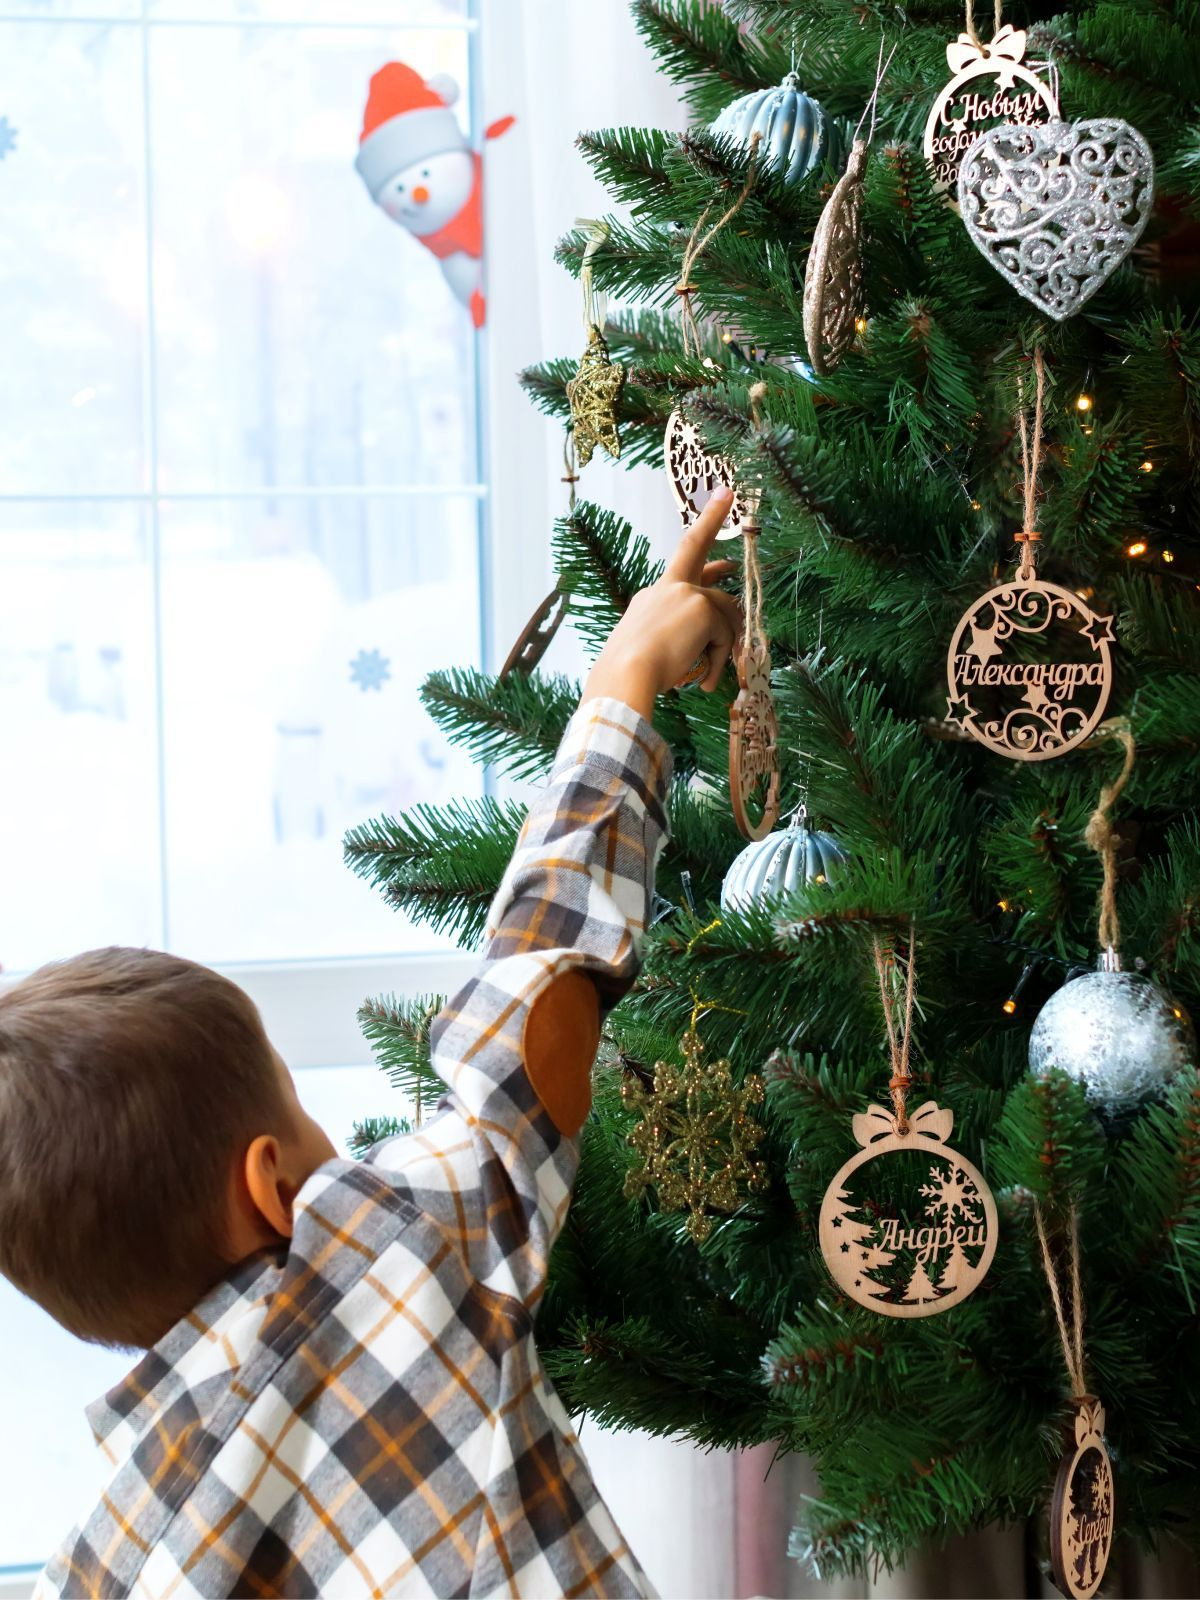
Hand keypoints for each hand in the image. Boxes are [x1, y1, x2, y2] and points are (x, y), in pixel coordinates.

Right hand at [580, 488, 743, 720]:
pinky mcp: (702, 608)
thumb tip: (709, 644)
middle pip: (702, 562)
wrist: (625, 675)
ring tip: (709, 677)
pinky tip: (707, 680)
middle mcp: (667, 587)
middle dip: (714, 529)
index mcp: (652, 597)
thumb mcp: (653, 650)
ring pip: (725, 613)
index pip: (681, 560)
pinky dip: (720, 659)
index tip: (719, 500)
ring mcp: (685, 593)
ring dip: (724, 645)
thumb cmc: (631, 674)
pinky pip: (726, 635)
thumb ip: (679, 639)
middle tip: (731, 519)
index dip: (702, 528)